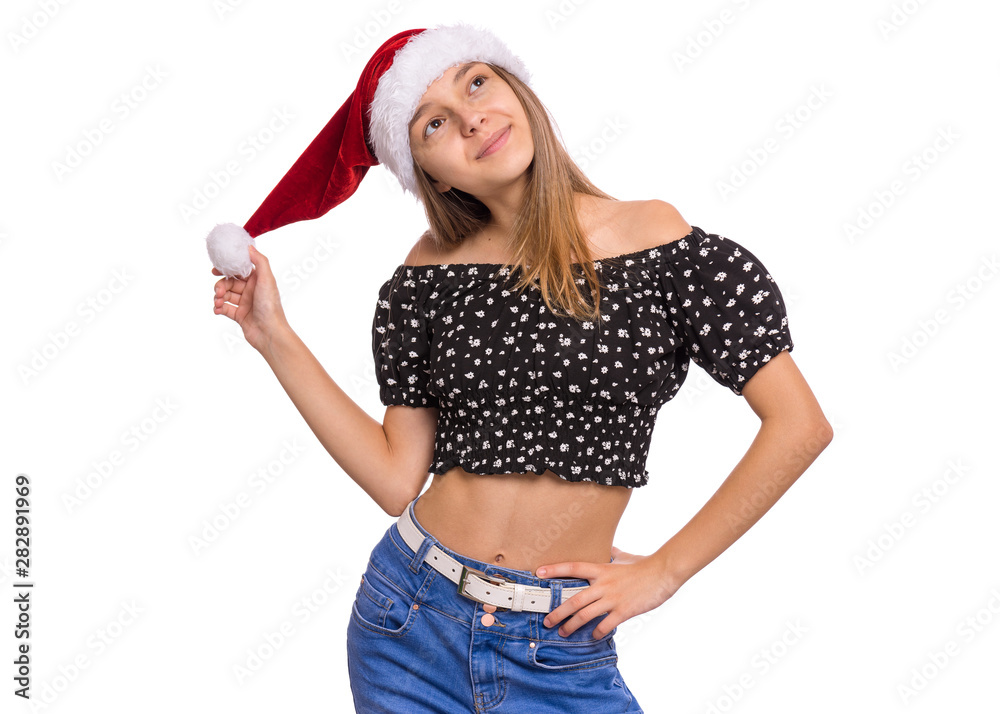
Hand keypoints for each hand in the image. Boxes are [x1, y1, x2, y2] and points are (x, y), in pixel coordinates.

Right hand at [212, 246, 288, 352]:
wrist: (270, 333)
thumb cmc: (270, 306)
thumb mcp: (267, 279)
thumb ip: (259, 261)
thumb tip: (249, 246)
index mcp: (258, 281)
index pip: (239, 270)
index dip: (227, 269)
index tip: (215, 269)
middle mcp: (251, 291)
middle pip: (230, 283)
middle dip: (221, 285)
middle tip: (218, 291)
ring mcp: (245, 304)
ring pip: (226, 295)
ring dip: (218, 297)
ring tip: (217, 302)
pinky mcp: (240, 316)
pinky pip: (225, 309)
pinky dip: (218, 308)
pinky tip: (217, 309)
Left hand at [536, 546, 679, 639]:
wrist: (663, 572)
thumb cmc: (644, 564)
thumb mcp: (624, 556)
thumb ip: (612, 553)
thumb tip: (608, 547)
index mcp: (601, 569)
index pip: (573, 567)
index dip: (555, 569)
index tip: (539, 572)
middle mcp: (603, 584)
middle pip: (574, 600)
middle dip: (558, 612)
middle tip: (547, 621)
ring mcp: (613, 598)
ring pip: (585, 615)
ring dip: (572, 626)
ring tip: (563, 633)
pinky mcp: (624, 610)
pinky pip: (606, 625)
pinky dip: (597, 632)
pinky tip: (593, 636)